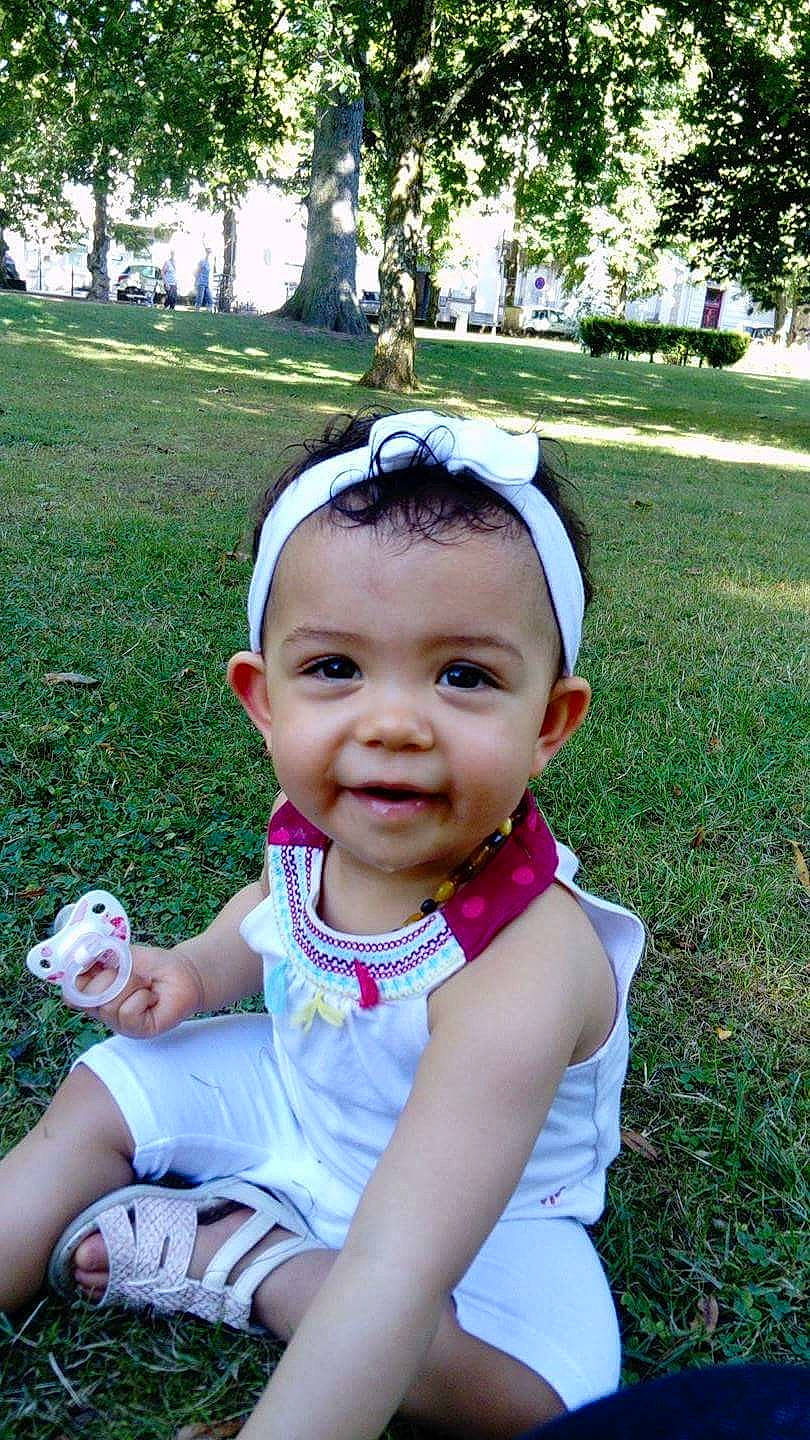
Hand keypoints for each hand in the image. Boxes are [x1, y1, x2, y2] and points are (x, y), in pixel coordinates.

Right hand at [72, 943, 205, 1037]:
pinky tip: (152, 997)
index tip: (96, 964)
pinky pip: (128, 1013)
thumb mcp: (122, 954)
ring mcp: (120, 1024)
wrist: (184, 972)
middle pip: (88, 998)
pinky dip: (142, 998)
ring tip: (145, 985)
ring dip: (131, 986)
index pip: (71, 994)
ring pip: (109, 1005)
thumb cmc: (154, 965)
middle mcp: (104, 1012)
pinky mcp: (138, 1031)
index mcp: (96, 994)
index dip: (79, 978)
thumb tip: (79, 955)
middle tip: (133, 975)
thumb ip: (99, 955)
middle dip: (112, 978)